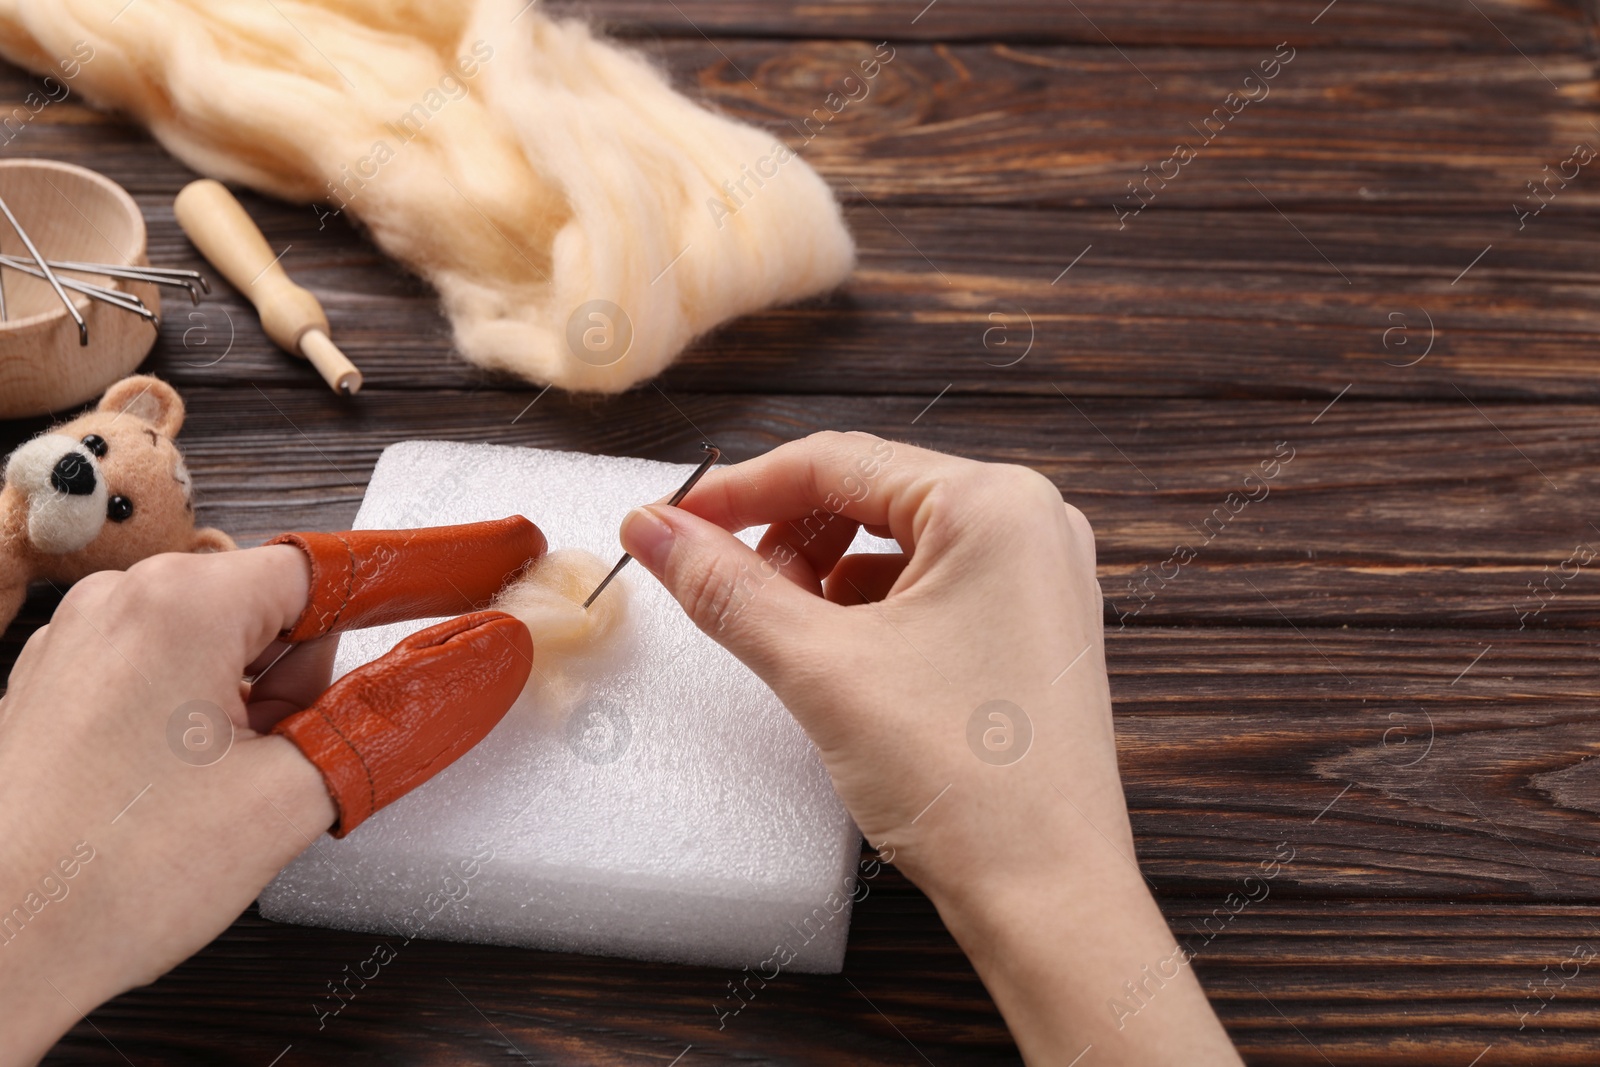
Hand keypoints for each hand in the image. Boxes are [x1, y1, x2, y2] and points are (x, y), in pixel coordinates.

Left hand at [0, 520, 539, 1064]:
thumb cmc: (106, 879)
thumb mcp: (288, 797)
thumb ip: (393, 718)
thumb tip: (473, 666)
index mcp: (182, 602)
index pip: (332, 569)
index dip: (408, 584)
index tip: (473, 575)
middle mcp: (123, 600)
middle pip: (274, 612)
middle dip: (302, 685)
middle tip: (282, 766)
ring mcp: (81, 641)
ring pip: (220, 647)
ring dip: (250, 710)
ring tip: (219, 793)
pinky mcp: (59, 685)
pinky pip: (166, 673)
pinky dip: (200, 720)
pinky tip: (181, 791)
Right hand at [619, 431, 1240, 1065]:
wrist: (1047, 899)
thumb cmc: (964, 782)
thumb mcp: (819, 667)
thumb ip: (726, 587)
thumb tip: (654, 529)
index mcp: (996, 503)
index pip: (837, 461)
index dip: (739, 490)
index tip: (669, 521)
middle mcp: (1032, 523)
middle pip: (868, 496)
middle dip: (788, 540)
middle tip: (729, 591)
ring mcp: (1040, 578)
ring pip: (896, 545)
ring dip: (825, 578)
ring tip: (789, 638)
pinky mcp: (1031, 630)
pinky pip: (931, 589)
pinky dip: (870, 612)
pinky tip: (838, 659)